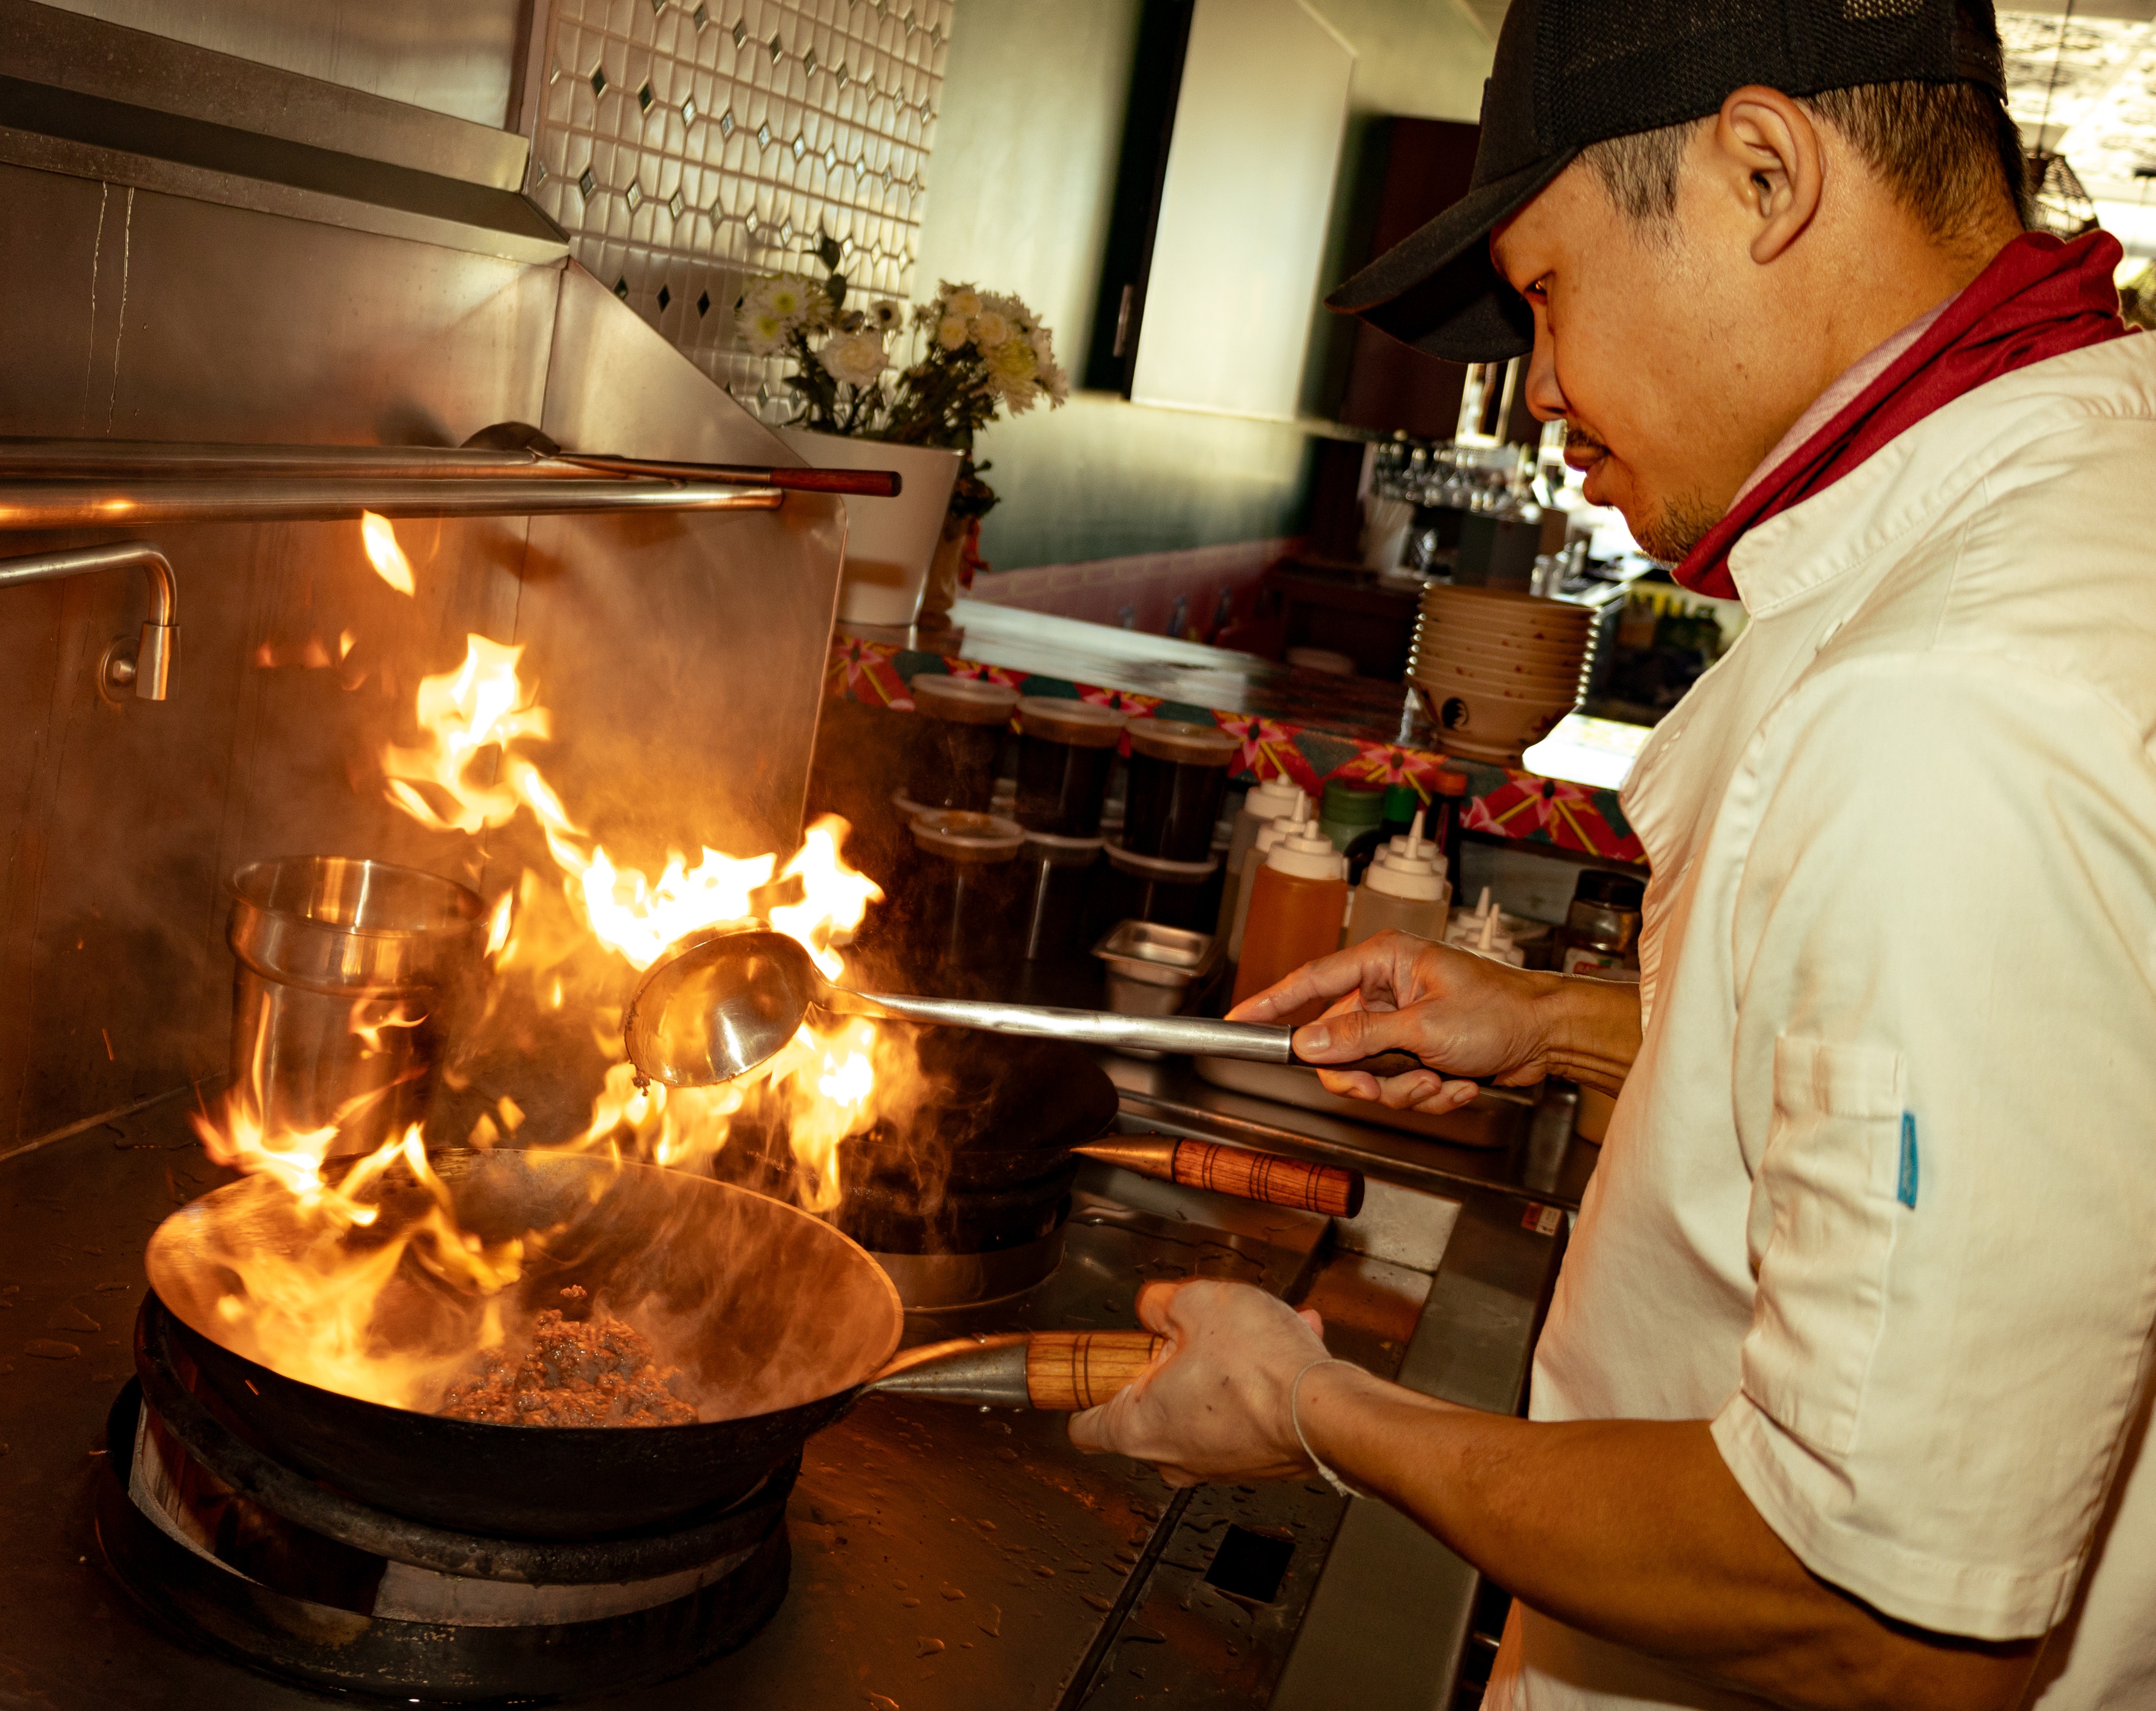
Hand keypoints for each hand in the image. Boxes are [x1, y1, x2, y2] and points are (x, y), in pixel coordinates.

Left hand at [1068, 1279, 1332, 1486]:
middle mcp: (1174, 1459)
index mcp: (1139, 1428)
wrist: (1329, 1410)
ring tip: (1252, 1330)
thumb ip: (1163, 1302)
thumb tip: (1155, 1305)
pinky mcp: (1257, 1461)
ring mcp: (1217, 1465)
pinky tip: (1282, 1343)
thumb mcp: (1199, 1302)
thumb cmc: (1262, 1370)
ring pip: (1201, 1406)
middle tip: (1191, 1335)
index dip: (1091, 1387)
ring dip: (1221, 1367)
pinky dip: (1257, 1382)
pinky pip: (1243, 1414)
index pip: (1084, 1426)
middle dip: (1170, 1364)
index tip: (1102, 1365)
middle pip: (1148, 1408)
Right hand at [1228, 930, 1557, 1112]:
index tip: (1235, 1022)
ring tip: (1441, 1081)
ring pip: (1367, 1074)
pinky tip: (1458, 1084)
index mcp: (1382, 961)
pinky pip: (1397, 1086)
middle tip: (1388, 1089)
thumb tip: (1306, 1043)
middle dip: (1366, 1078)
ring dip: (1404, 1090)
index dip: (1269, 1004)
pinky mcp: (1416, 1053)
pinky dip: (1427, 1094)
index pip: (1309, 981)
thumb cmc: (1500, 1011)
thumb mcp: (1424, 1027)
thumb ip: (1360, 1038)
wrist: (1549, 1038)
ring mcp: (1400, 1024)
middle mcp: (1385, 990)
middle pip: (1336, 1045)